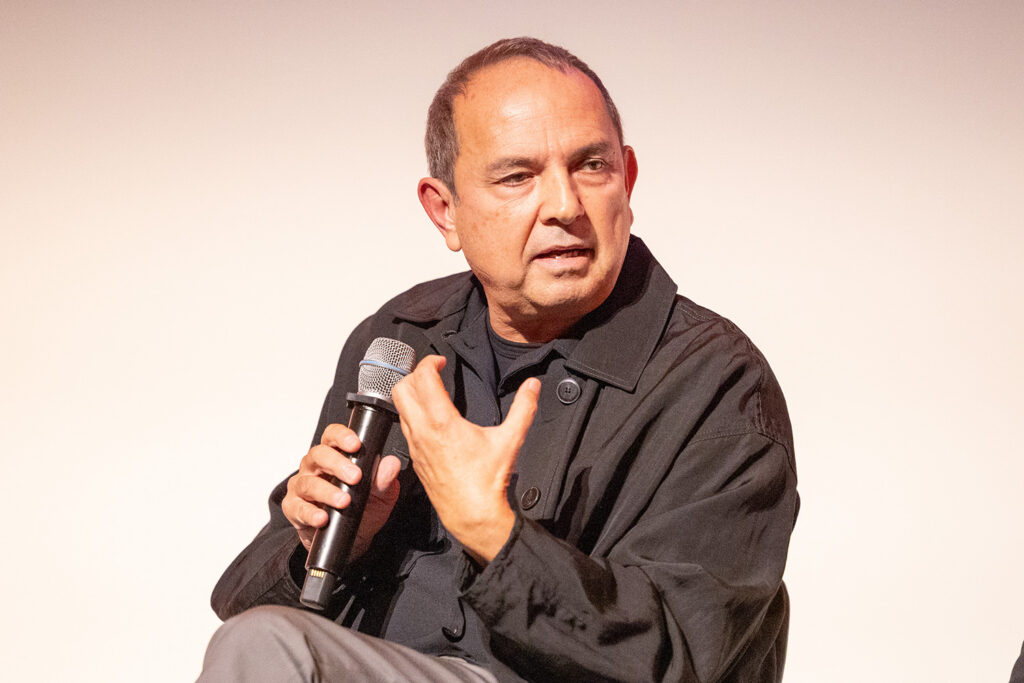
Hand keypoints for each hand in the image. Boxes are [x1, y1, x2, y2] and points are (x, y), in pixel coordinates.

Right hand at [282, 424, 401, 559]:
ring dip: (327, 492)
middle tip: (355, 477)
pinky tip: (323, 518)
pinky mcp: (294, 509)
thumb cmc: (364, 508)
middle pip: (318, 455)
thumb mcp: (381, 494)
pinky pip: (298, 508)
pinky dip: (310, 513)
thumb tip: (392, 464)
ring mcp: (301, 487)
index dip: (341, 436)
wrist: (354, 538)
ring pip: (308, 483)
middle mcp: (314, 467)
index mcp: (334, 456)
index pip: (332, 436)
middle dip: (337, 464)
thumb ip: (385, 479)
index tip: (355, 445)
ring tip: (344, 502)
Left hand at [391, 355, 539, 564]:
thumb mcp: (510, 440)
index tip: (441, 361)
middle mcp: (423, 432)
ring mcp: (415, 446)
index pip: (423, 378)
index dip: (429, 362)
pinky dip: (412, 414)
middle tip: (432, 373)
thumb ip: (523, 408)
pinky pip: (405, 427)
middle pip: (401, 389)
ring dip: (411, 394)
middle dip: (414, 374)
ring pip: (399, 408)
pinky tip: (431, 418)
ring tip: (430, 392)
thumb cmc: (488, 480)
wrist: (472, 515)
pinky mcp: (415, 459)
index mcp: (443, 422)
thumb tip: (533, 385)